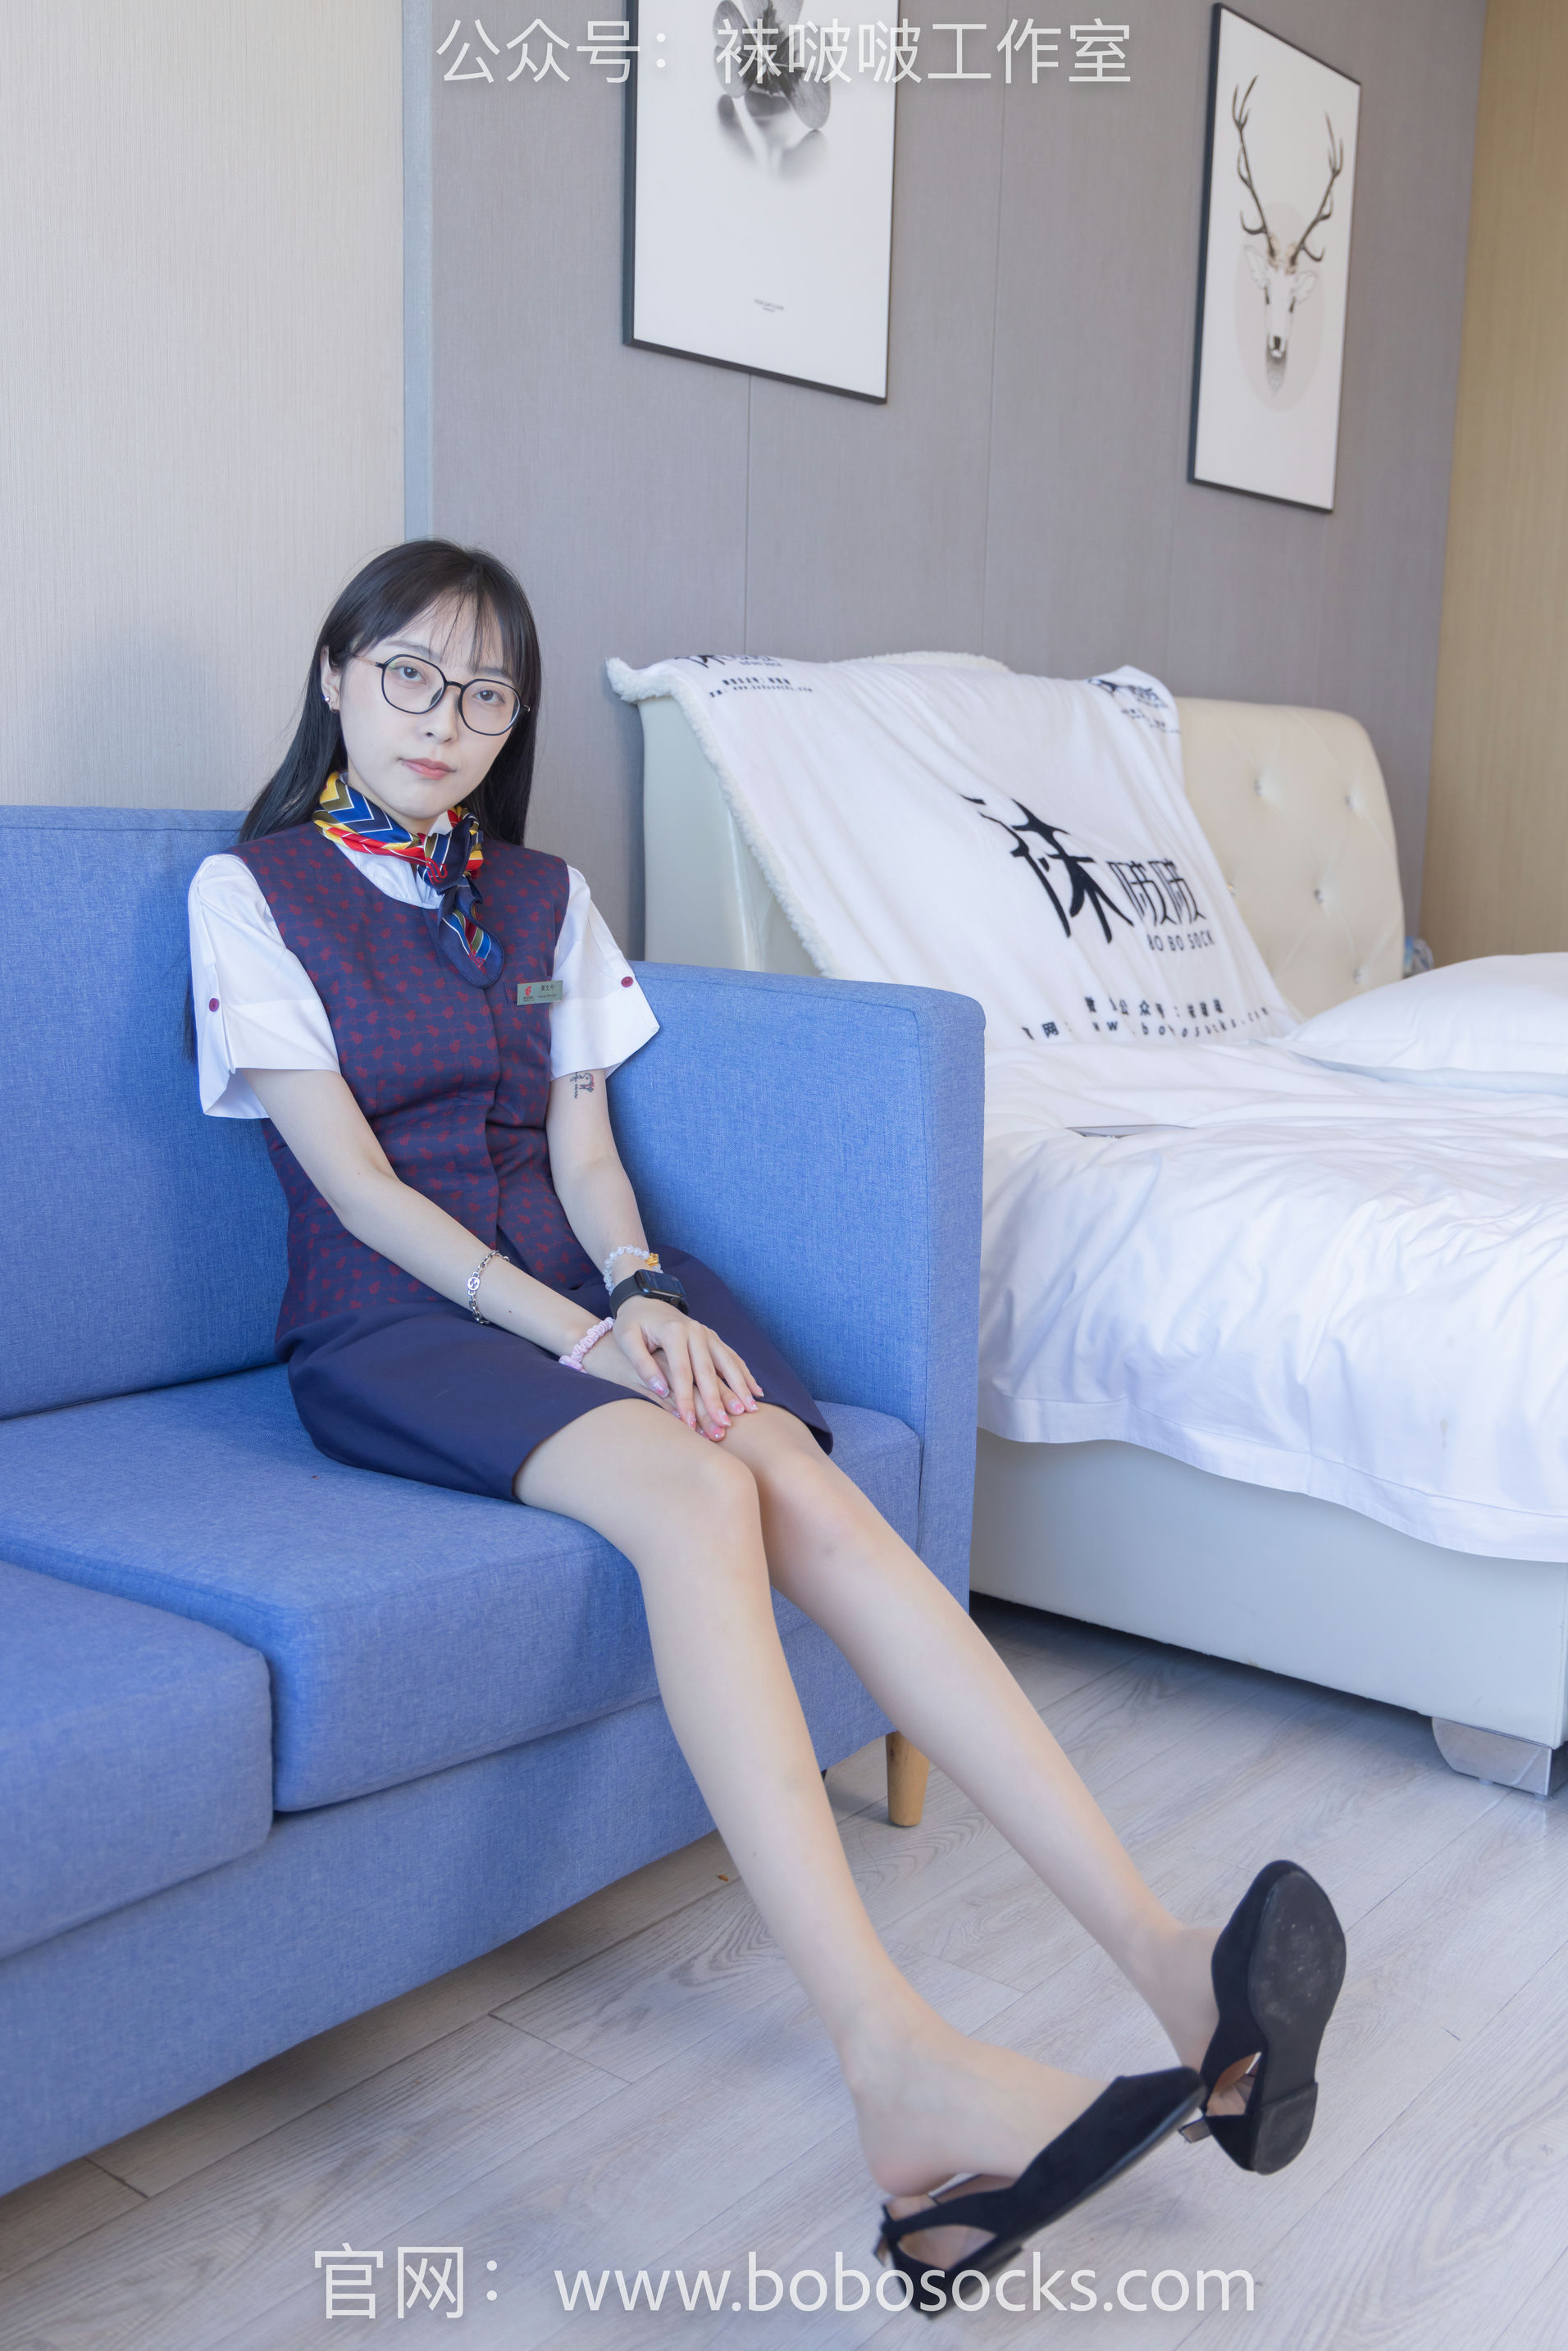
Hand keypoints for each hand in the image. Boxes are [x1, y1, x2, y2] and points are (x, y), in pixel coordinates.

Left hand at [587, 1299, 762, 1437]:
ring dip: (740, 1387)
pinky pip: (732, 1357)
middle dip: (717, 1400)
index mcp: (673, 1332)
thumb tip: (662, 1391)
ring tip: (750, 1409)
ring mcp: (707, 1333)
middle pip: (708, 1371)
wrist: (643, 1300)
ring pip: (727, 1363)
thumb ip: (642, 1364)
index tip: (689, 1423)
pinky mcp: (712, 1338)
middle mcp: (695, 1331)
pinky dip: (744, 1374)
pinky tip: (755, 1391)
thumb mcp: (627, 1339)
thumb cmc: (632, 1323)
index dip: (686, 1399)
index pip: (681, 1372)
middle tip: (725, 1424)